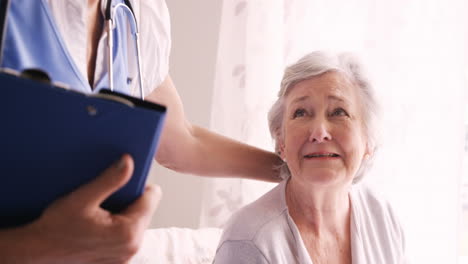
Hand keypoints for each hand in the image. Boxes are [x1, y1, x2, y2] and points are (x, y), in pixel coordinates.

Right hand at [9, 154, 160, 263]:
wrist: (37, 253)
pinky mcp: (118, 261)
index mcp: (129, 232)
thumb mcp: (81, 198)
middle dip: (130, 201)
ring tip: (100, 213)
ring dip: (124, 215)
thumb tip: (129, 162)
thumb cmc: (56, 228)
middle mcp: (132, 247)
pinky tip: (99, 226)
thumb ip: (110, 180)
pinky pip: (127, 237)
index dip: (139, 184)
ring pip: (137, 223)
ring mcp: (125, 257)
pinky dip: (117, 229)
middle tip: (105, 199)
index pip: (152, 197)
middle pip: (145, 210)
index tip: (122, 183)